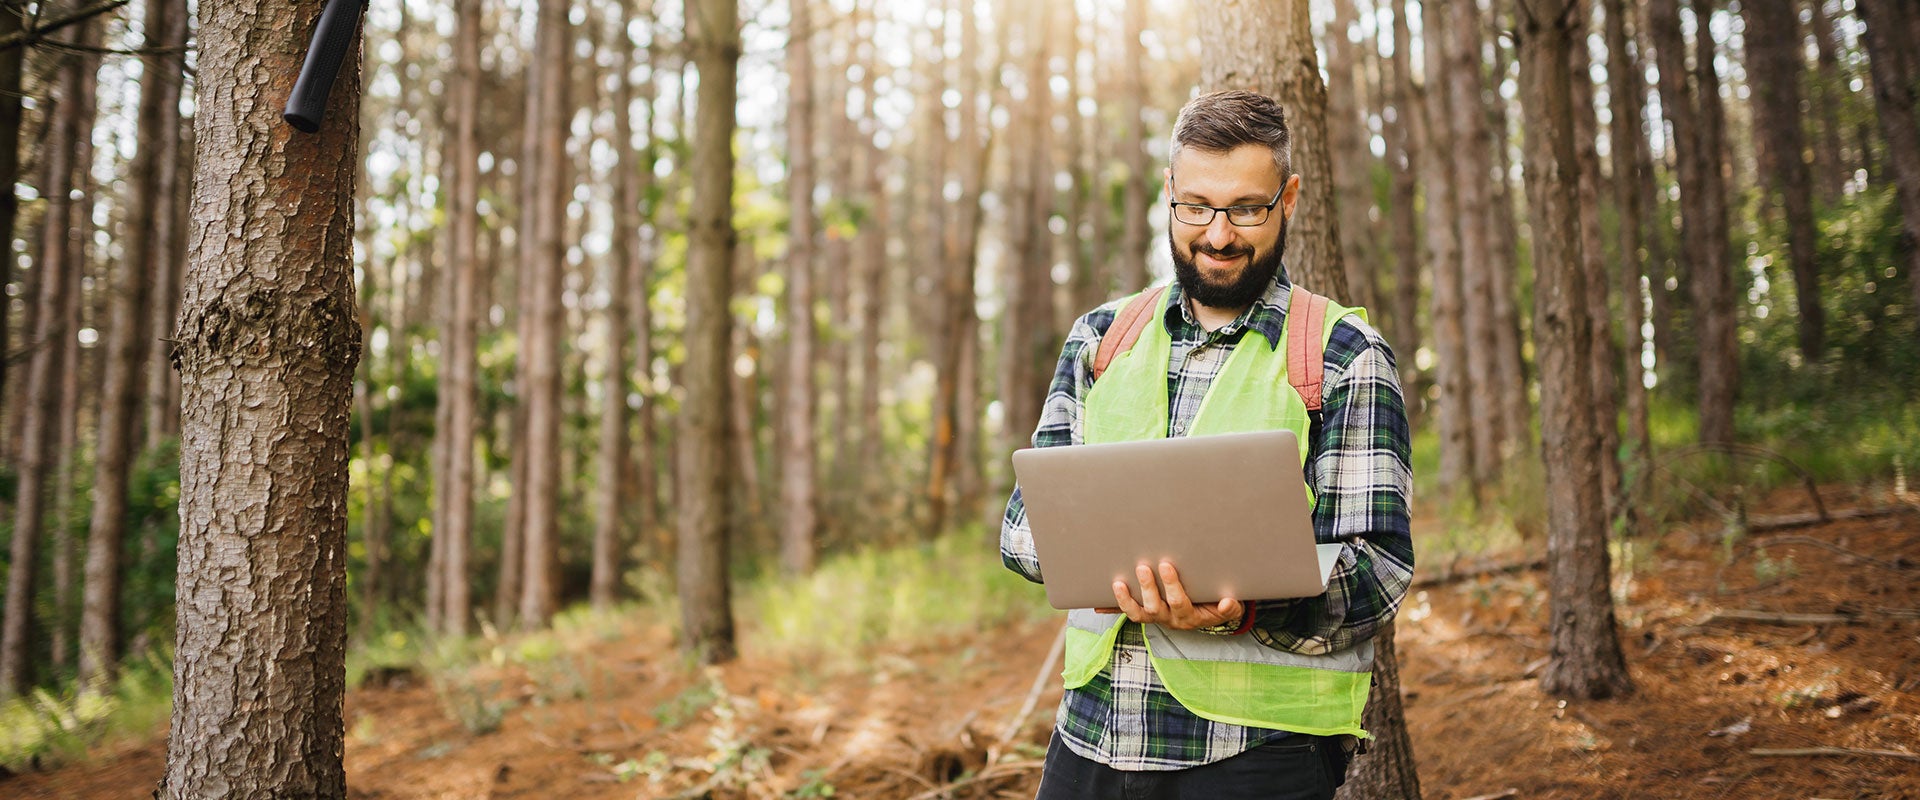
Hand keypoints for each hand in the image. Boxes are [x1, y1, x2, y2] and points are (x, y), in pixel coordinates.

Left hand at [1097, 561, 1243, 630]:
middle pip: (1155, 607)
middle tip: (1142, 567)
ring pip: (1137, 613)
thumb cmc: (1217, 605)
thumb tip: (1227, 602)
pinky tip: (1097, 603)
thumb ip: (1229, 607)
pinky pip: (1127, 612)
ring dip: (1125, 600)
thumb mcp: (1228, 607)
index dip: (1172, 586)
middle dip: (1148, 588)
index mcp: (1188, 616)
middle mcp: (1169, 619)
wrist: (1210, 614)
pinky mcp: (1145, 614)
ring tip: (1118, 583)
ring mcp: (1155, 617)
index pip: (1179, 603)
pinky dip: (1112, 608)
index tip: (1166, 565)